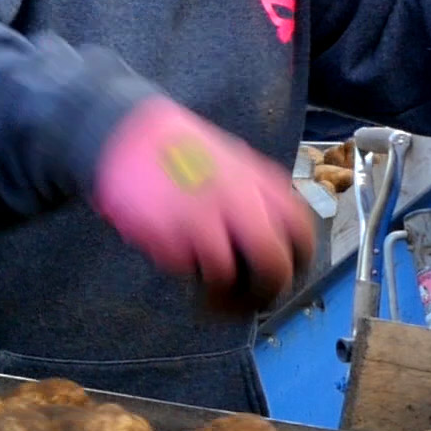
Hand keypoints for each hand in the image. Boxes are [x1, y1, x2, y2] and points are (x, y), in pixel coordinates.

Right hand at [90, 97, 313, 309]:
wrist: (128, 129)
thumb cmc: (183, 150)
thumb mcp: (235, 165)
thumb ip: (258, 200)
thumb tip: (276, 245)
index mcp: (261, 182)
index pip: (301, 236)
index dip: (298, 266)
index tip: (286, 278)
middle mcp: (237, 200)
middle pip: (272, 266)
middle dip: (263, 294)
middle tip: (249, 302)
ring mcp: (200, 217)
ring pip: (225, 276)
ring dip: (217, 294)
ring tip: (208, 293)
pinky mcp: (165, 232)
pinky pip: (182, 267)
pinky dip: (180, 269)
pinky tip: (174, 253)